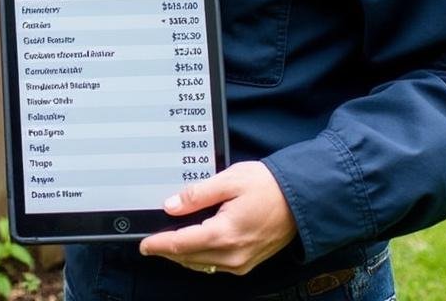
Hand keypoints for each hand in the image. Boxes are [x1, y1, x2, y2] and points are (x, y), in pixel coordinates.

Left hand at [138, 161, 296, 275]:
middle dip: (167, 250)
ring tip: (169, 241)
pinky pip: (215, 265)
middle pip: (188, 258)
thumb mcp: (229, 180)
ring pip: (201, 264)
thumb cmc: (269, 187)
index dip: (158, 244)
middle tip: (151, 241)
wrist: (302, 199)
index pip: (180, 244)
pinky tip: (194, 244)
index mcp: (224, 235)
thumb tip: (171, 205)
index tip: (143, 244)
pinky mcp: (248, 263)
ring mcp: (241, 263)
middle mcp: (232, 255)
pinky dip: (200, 257)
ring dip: (183, 255)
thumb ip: (197, 194)